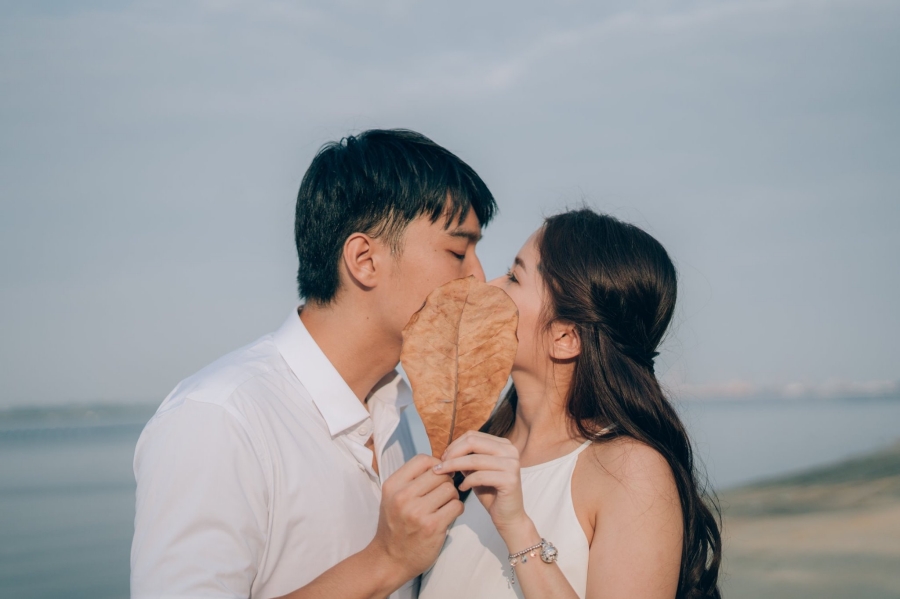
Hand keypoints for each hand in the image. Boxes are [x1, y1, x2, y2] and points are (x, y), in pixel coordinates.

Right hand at [369, 454, 463, 581]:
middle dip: (446, 482)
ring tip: (444, 505)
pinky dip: (457, 509)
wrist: (389, 559)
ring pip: (450, 489)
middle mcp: (403, 496)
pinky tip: (448, 515)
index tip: (437, 476)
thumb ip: (412, 480)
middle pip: (440, 474)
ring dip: (452, 496)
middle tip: (442, 494)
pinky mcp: (432, 526)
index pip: (423, 460)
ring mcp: (417, 512)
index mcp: (392, 485)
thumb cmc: (395, 526)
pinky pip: (456, 506)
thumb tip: (441, 463)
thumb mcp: (393, 497)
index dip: (436, 465)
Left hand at [434, 431, 528, 540]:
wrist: (509, 516)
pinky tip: (462, 488)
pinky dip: (466, 482)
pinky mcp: (510, 480)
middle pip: (472, 442)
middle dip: (452, 454)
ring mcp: (512, 464)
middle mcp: (510, 450)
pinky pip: (480, 476)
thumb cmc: (491, 492)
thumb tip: (447, 450)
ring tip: (445, 476)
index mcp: (503, 444)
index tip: (443, 459)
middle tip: (440, 466)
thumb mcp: (476, 470)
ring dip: (454, 467)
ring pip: (474, 459)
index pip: (472, 435)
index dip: (454, 445)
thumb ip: (467, 457)